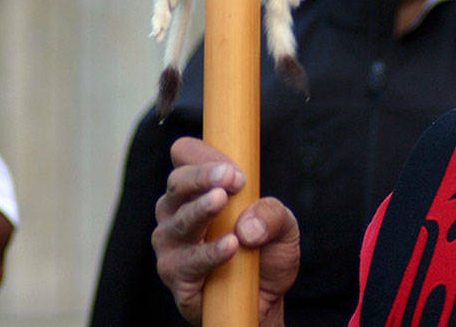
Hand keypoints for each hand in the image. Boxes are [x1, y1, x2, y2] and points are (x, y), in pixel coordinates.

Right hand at [153, 137, 299, 325]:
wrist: (264, 299)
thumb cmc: (266, 251)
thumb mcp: (283, 227)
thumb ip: (272, 214)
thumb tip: (247, 224)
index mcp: (197, 188)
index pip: (185, 155)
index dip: (204, 155)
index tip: (233, 168)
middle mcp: (176, 211)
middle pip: (177, 183)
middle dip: (202, 177)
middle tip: (231, 178)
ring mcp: (172, 243)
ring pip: (179, 221)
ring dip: (200, 209)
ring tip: (220, 201)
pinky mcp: (176, 276)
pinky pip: (189, 262)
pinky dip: (210, 253)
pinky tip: (231, 245)